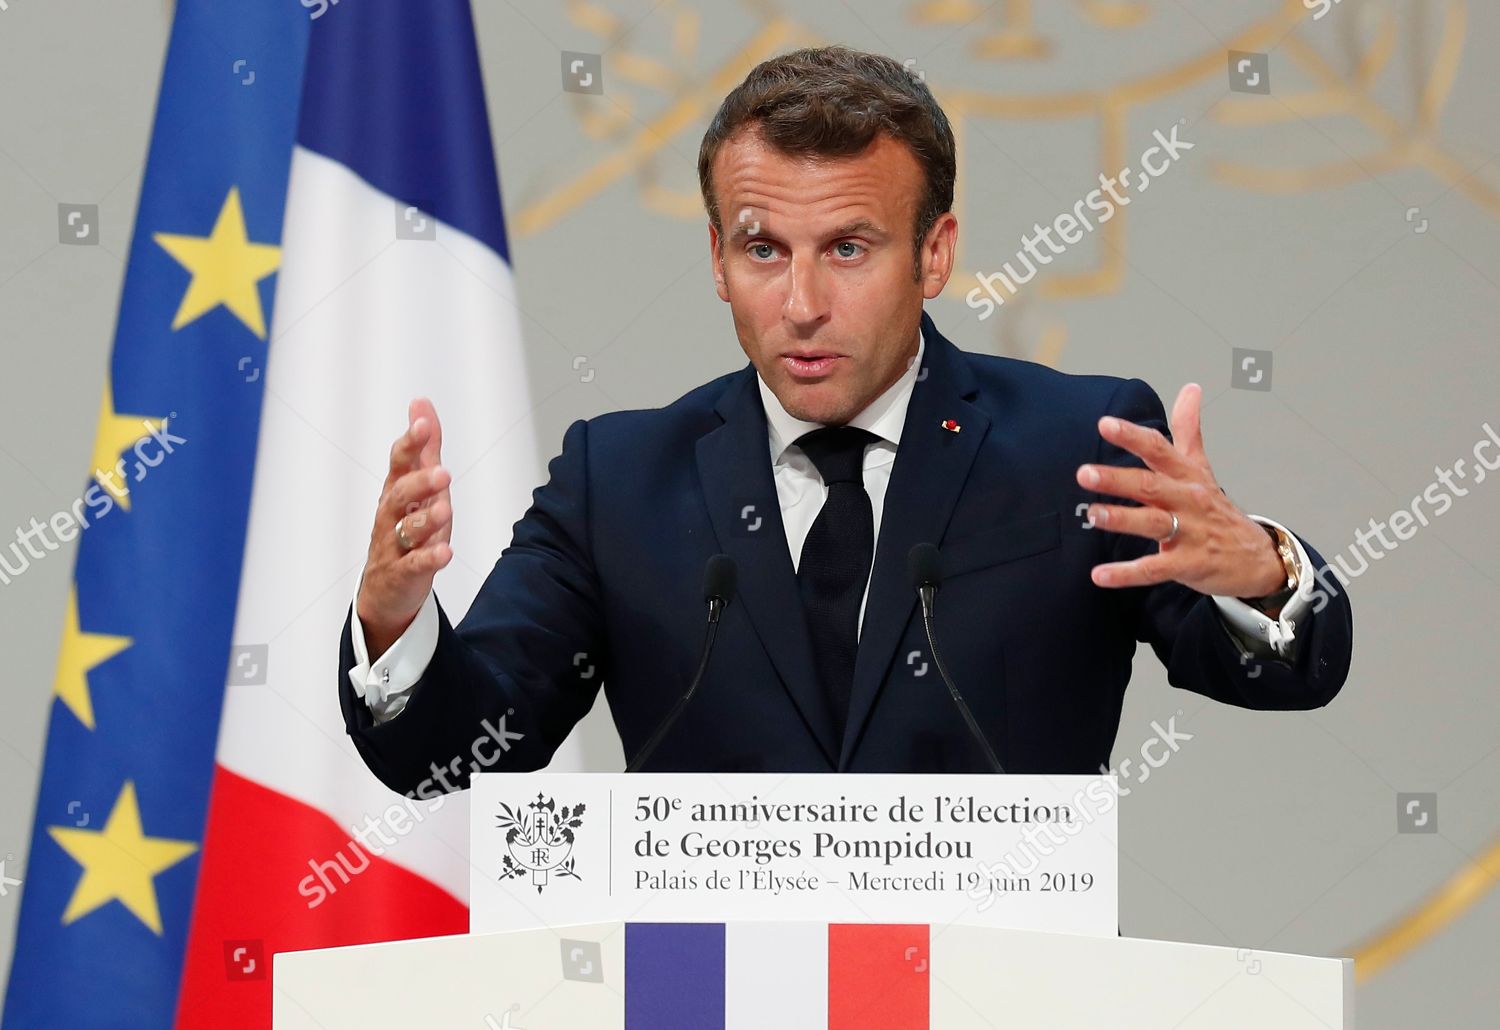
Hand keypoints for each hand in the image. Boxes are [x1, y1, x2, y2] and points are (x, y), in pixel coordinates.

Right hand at [356, 398, 453, 655]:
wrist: (385, 588)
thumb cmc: (404, 529)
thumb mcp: (418, 486)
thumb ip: (423, 448)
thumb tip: (421, 404)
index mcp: (396, 491)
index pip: (399, 463)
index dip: (410, 444)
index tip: (422, 424)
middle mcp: (391, 516)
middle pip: (399, 495)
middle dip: (419, 482)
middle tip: (442, 473)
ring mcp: (395, 545)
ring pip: (406, 530)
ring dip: (426, 520)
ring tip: (445, 510)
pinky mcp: (403, 574)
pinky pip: (414, 565)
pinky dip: (429, 559)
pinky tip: (445, 552)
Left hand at [1075, 383, 1285, 598]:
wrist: (1256, 557)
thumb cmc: (1217, 510)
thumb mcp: (1203, 468)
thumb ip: (1189, 429)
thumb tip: (1190, 387)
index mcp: (1186, 476)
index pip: (1159, 450)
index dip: (1133, 436)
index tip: (1105, 424)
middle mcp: (1187, 500)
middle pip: (1151, 485)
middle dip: (1118, 478)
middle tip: (1084, 473)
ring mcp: (1189, 533)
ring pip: (1153, 523)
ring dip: (1122, 519)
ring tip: (1092, 515)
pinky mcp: (1188, 564)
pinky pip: (1155, 568)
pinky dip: (1127, 573)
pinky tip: (1099, 575)